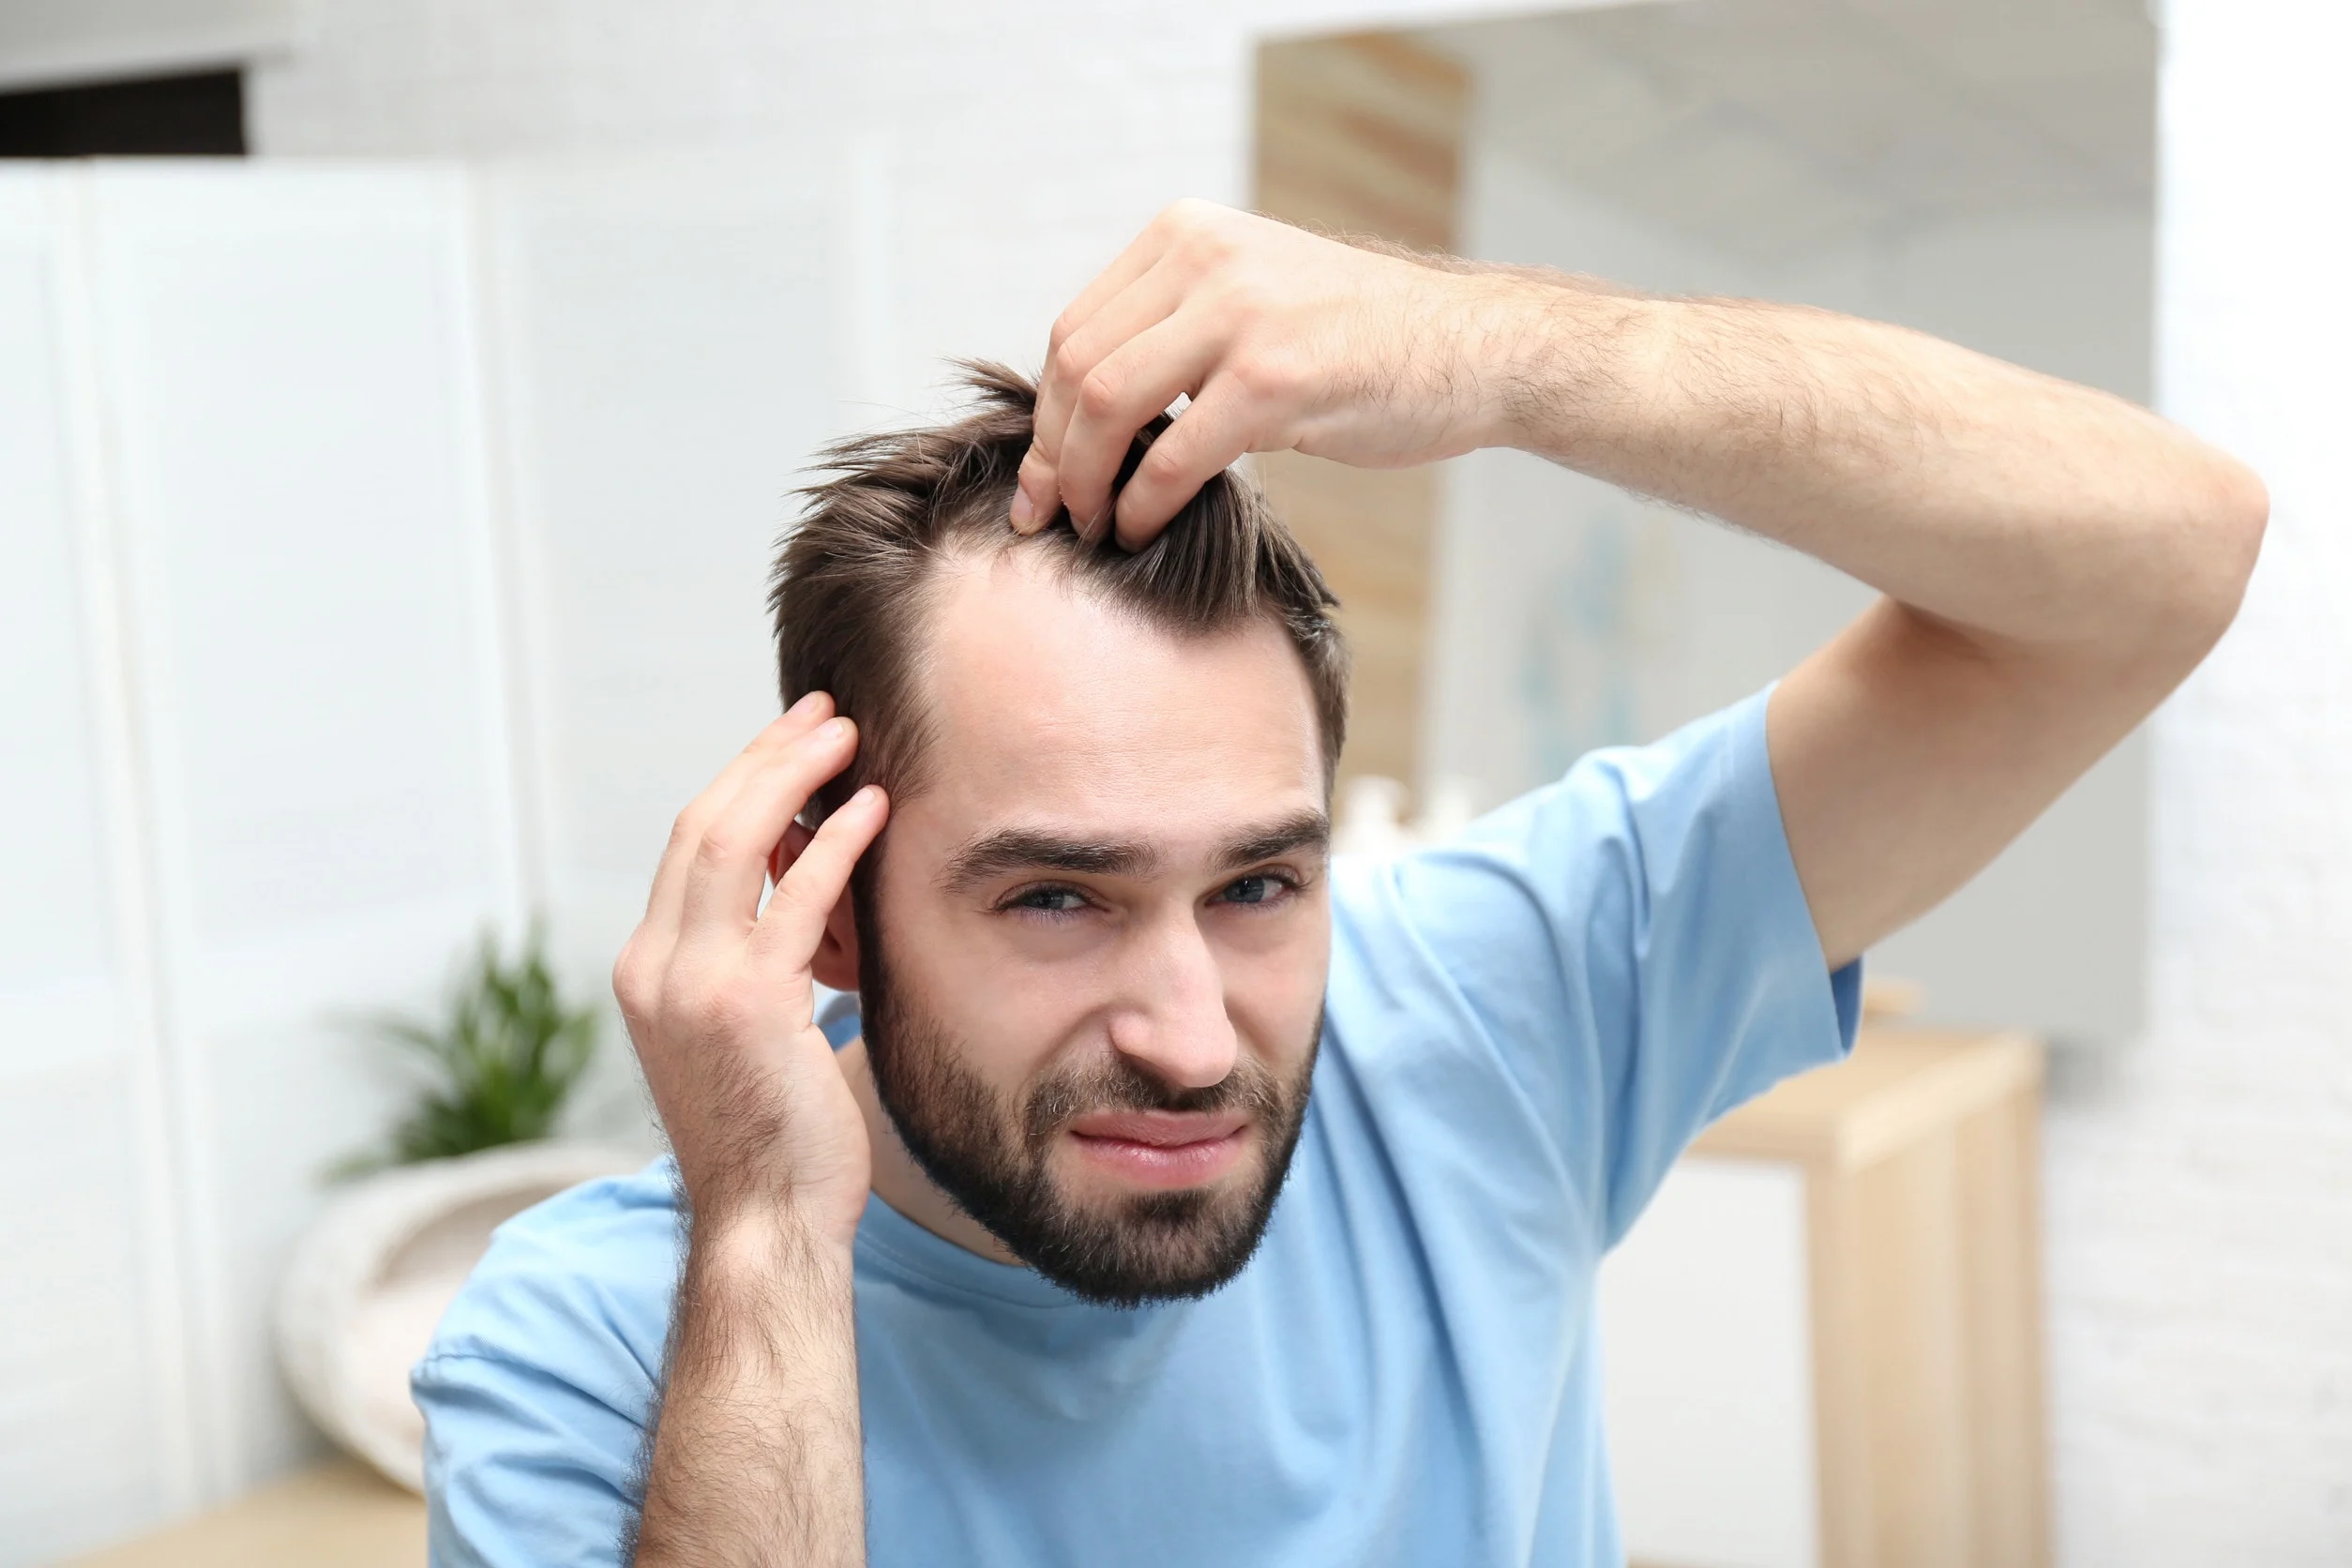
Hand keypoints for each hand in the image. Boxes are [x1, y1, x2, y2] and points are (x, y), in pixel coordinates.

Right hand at [612, 693, 888, 1245]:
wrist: (764, 1225)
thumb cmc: (774, 1139)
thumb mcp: (743, 1037)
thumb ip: (757, 968)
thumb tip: (807, 906)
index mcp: (646, 970)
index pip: (688, 849)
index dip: (740, 784)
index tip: (791, 744)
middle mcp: (653, 968)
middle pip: (704, 827)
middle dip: (764, 759)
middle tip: (822, 713)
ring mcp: (693, 986)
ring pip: (736, 844)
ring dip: (794, 778)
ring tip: (846, 736)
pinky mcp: (748, 1005)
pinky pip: (797, 900)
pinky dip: (835, 845)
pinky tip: (871, 811)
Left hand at [1014, 199, 1529, 549]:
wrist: (1473, 348)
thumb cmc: (1361, 341)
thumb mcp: (1255, 294)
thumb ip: (1175, 326)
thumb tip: (1082, 408)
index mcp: (1187, 234)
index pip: (1076, 328)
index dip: (1047, 414)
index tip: (1042, 474)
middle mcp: (1206, 258)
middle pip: (1078, 366)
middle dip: (1052, 455)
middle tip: (1048, 515)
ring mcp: (1241, 315)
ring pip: (1109, 407)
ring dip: (1086, 483)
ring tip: (1093, 527)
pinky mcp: (1275, 379)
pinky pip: (1173, 456)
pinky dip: (1141, 506)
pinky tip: (1141, 531)